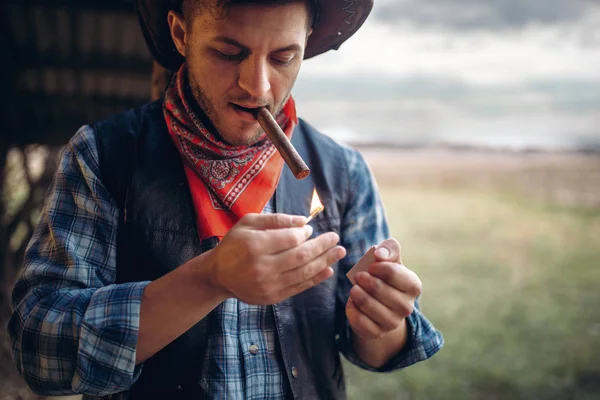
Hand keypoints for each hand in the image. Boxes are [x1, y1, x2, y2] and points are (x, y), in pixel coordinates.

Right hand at [203, 213, 345, 304]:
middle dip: (322, 246)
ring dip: (325, 261)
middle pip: (300, 256)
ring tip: (340, 252)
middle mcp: (262, 267)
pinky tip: (328, 269)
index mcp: (254, 245)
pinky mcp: (272, 297)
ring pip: (303, 273)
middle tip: (336, 238)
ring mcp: (267, 285)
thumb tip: (304, 222)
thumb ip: (275, 219)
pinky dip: (315, 279)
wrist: (218, 274)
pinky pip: (299, 287)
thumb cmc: (235, 243)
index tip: (310, 229)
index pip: (289, 239)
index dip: (305, 233)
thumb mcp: (248, 222)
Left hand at [345, 238, 420, 338]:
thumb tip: (378, 253)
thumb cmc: (386, 277)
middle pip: (378, 289)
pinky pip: (358, 320)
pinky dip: (351, 308)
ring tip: (355, 288)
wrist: (382, 304)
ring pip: (367, 305)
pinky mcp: (377, 333)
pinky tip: (353, 302)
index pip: (393, 272)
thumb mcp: (390, 260)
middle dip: (363, 279)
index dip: (376, 267)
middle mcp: (407, 307)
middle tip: (358, 276)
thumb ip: (388, 249)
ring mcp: (393, 322)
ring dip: (356, 293)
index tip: (370, 266)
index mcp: (413, 285)